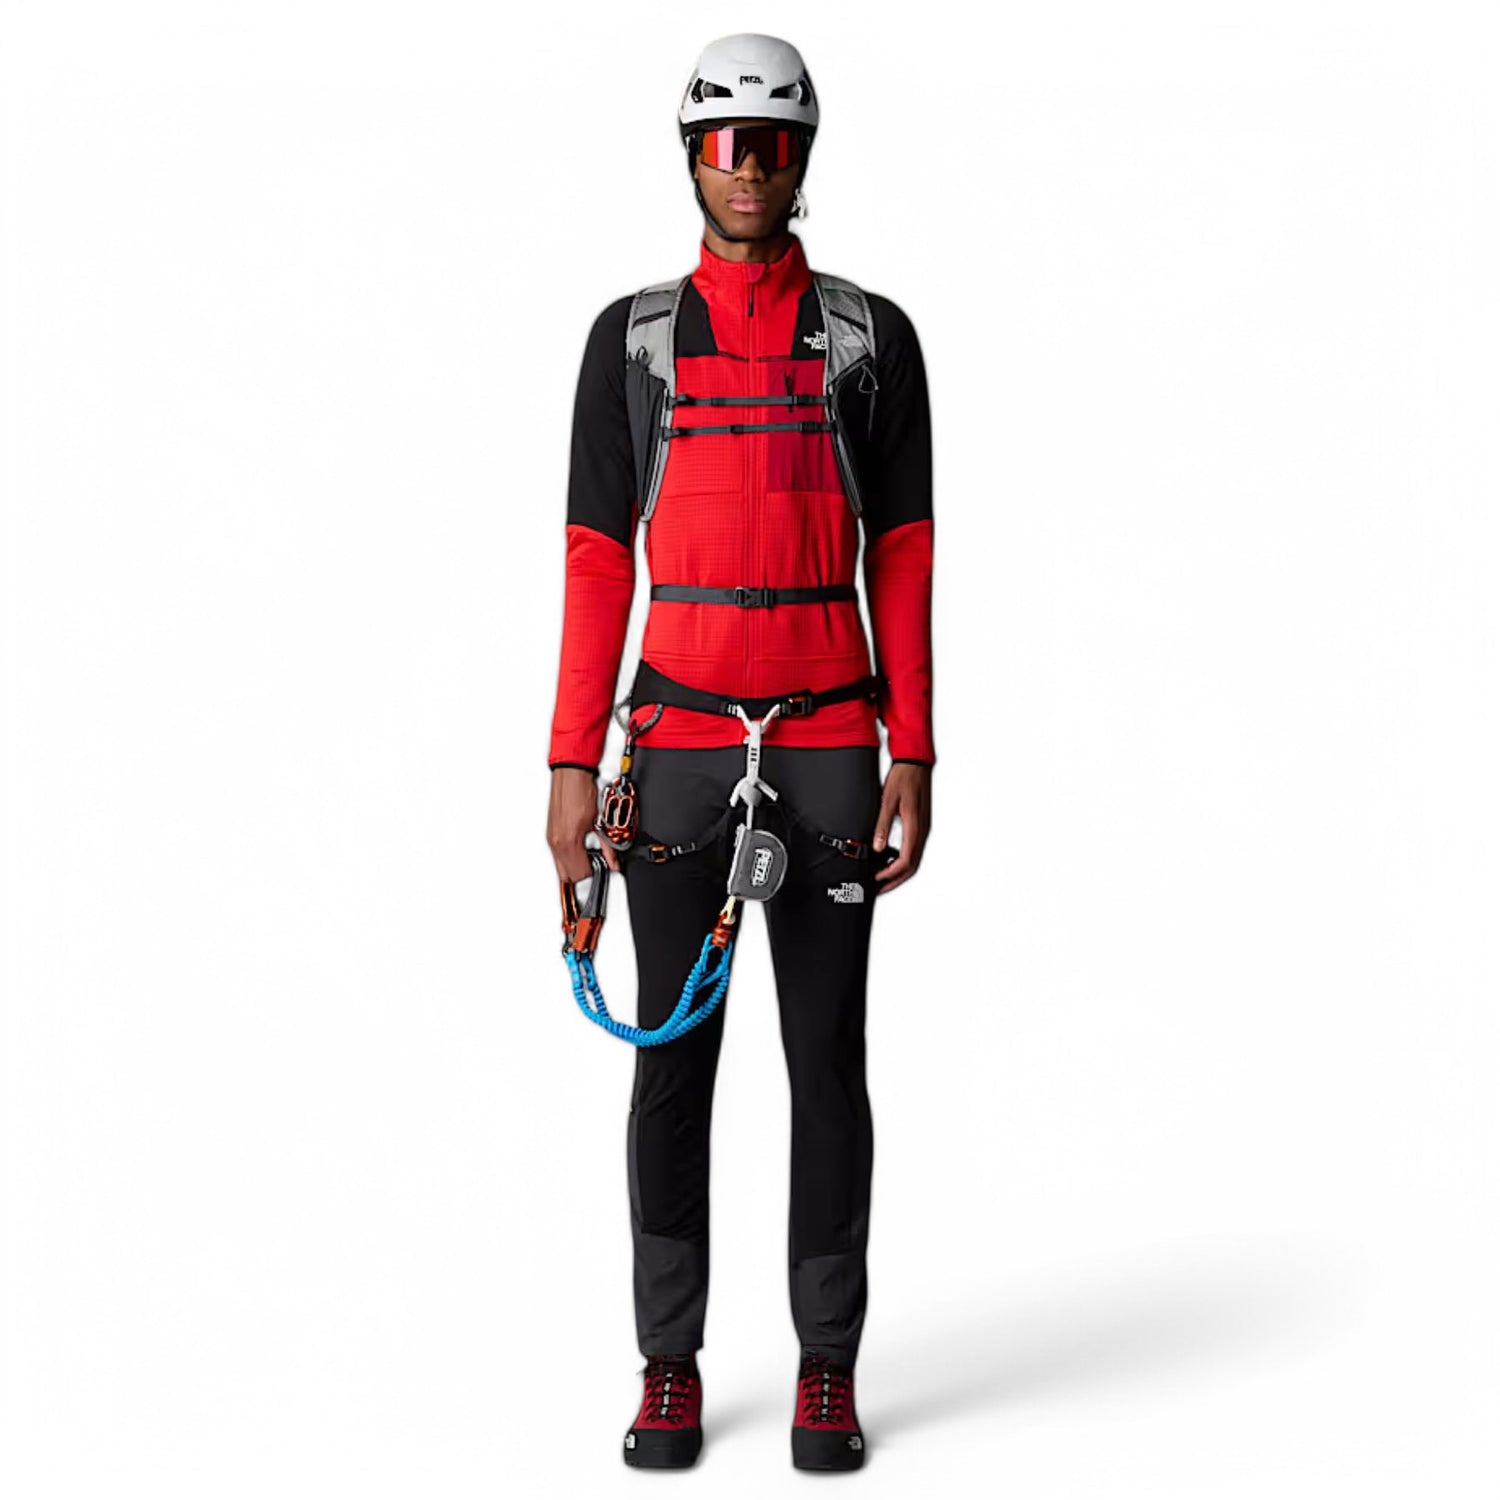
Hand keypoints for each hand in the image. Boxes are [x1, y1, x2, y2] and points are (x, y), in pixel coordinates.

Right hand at [548, 767, 620, 882]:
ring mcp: (551, 838)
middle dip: (583, 874)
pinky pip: (557, 855)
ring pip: (561, 867)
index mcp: (569, 842)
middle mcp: (557, 843)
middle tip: (596, 865)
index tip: (602, 870)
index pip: (580, 874)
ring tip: (589, 855)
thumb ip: (608, 847)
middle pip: (568, 876)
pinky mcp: (550, 833)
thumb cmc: (582, 791)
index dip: (594, 874)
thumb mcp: (601, 822)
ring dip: (575, 866)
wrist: (571, 774)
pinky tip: (580, 846)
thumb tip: (614, 862)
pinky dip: (568, 856)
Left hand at [871, 762, 930, 894]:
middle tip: (879, 888)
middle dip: (895, 880)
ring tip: (883, 879)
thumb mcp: (888, 800)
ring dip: (899, 872)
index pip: (906, 860)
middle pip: (912, 866)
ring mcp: (923, 828)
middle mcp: (922, 830)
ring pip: (914, 859)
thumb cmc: (904, 777)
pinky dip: (903, 860)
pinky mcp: (920, 825)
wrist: (916, 762)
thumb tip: (878, 847)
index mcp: (915, 826)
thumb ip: (882, 825)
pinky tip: (890, 861)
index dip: (890, 874)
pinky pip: (914, 849)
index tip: (877, 879)